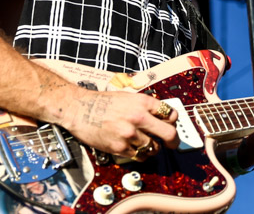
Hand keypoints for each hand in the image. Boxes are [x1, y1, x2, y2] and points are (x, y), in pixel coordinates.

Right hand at [63, 89, 178, 160]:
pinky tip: (134, 149)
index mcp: (142, 102)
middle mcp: (138, 117)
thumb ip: (146, 107)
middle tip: (172, 144)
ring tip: (146, 144)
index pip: (170, 114)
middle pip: (169, 134)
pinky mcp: (119, 147)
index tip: (171, 125)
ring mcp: (129, 134)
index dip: (173, 121)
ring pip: (153, 148)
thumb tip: (162, 118)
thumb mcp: (129, 97)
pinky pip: (138, 156)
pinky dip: (139, 154)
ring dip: (152, 148)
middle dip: (173, 141)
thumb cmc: (103, 102)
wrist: (79, 109)